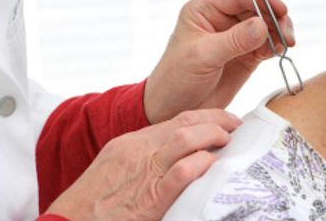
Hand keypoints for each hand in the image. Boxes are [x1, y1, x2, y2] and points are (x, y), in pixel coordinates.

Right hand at [45, 109, 240, 220]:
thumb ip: (143, 162)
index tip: (220, 120)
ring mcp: (143, 171)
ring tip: (229, 139)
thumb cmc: (91, 208)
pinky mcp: (150, 197)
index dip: (202, 117)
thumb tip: (176, 159)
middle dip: (214, 118)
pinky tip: (213, 164)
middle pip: (183, 121)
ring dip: (213, 135)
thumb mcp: (115, 172)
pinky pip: (181, 172)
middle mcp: (137, 151)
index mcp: (129, 144)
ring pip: (184, 138)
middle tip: (234, 124)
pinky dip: (201, 164)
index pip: (173, 120)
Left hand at [144, 0, 294, 123]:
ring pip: (266, 26)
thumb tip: (262, 25)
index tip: (280, 9)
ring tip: (286, 44)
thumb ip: (234, 40)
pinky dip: (277, 46)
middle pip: (257, 8)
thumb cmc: (176, 79)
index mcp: (205, 10)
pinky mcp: (246, 56)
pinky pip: (267, 45)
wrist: (172, 109)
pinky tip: (279, 52)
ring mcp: (235, 38)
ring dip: (279, 32)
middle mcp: (221, 19)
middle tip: (287, 33)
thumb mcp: (203, 56)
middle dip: (275, 17)